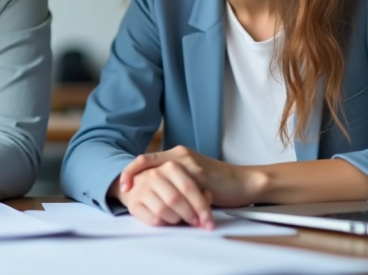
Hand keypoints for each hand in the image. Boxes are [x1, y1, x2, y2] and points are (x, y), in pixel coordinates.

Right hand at [112, 164, 214, 228]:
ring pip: (163, 210)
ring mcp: (141, 187)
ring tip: (181, 220)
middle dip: (190, 215)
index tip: (209, 222)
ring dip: (176, 220)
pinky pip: (153, 219)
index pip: (189, 187)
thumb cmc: (169, 183)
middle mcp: (154, 173)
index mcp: (171, 165)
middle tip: (197, 223)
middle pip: (175, 199)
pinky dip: (164, 224)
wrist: (140, 182)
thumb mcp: (186, 179)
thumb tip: (207, 200)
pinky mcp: (133, 203)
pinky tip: (167, 221)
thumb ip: (199, 188)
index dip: (201, 207)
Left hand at [119, 146, 267, 208]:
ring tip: (144, 203)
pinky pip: (179, 188)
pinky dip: (172, 203)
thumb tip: (154, 191)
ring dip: (152, 192)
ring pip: (161, 176)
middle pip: (146, 162)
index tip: (123, 185)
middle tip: (126, 191)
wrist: (244, 182)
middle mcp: (180, 155)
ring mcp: (189, 163)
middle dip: (132, 176)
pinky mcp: (200, 174)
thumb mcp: (191, 177)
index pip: (146, 159)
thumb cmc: (217, 183)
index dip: (130, 171)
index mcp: (176, 155)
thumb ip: (174, 179)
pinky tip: (168, 212)